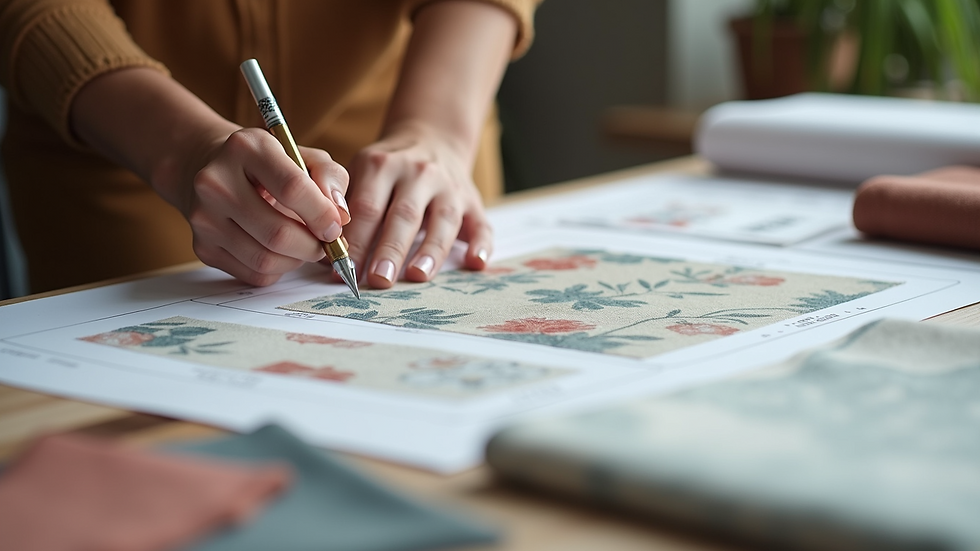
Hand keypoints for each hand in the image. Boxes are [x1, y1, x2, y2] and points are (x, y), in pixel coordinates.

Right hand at [181, 128, 350, 285]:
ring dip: (297, 260)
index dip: (322, 215)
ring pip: (265, 260)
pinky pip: (253, 274)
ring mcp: (204, 217)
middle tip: (326, 244)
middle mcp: (216, 182)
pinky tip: (280, 251)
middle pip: (278, 233)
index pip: (292, 188)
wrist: (211, 167)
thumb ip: (330, 177)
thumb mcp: (303, 154)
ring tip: (304, 245)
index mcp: (246, 148)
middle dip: (313, 246)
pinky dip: (278, 270)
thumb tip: (340, 215)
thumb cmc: (268, 163)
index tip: (335, 226)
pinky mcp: (202, 246)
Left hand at [342, 123, 491, 288]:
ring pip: (443, 219)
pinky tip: (475, 263)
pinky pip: (481, 223)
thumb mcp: (361, 171)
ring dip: (431, 250)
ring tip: (417, 276)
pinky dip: (481, 244)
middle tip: (378, 279)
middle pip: (403, 215)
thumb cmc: (387, 170)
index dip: (356, 240)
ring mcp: (449, 187)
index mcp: (382, 165)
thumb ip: (346, 206)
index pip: (367, 206)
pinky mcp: (473, 201)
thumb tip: (325, 255)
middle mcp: (419, 173)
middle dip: (390, 249)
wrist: (432, 138)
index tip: (344, 270)